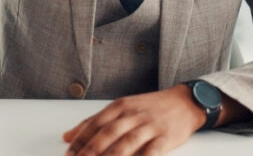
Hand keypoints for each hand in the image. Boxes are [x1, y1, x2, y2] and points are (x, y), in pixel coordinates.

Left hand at [61, 85, 205, 155]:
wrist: (185, 102)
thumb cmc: (150, 107)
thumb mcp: (121, 108)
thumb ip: (94, 122)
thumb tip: (67, 136)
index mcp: (120, 107)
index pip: (94, 124)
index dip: (80, 141)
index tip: (68, 154)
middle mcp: (133, 114)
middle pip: (108, 133)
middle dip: (91, 150)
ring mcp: (149, 126)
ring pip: (127, 143)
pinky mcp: (165, 138)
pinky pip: (151, 152)